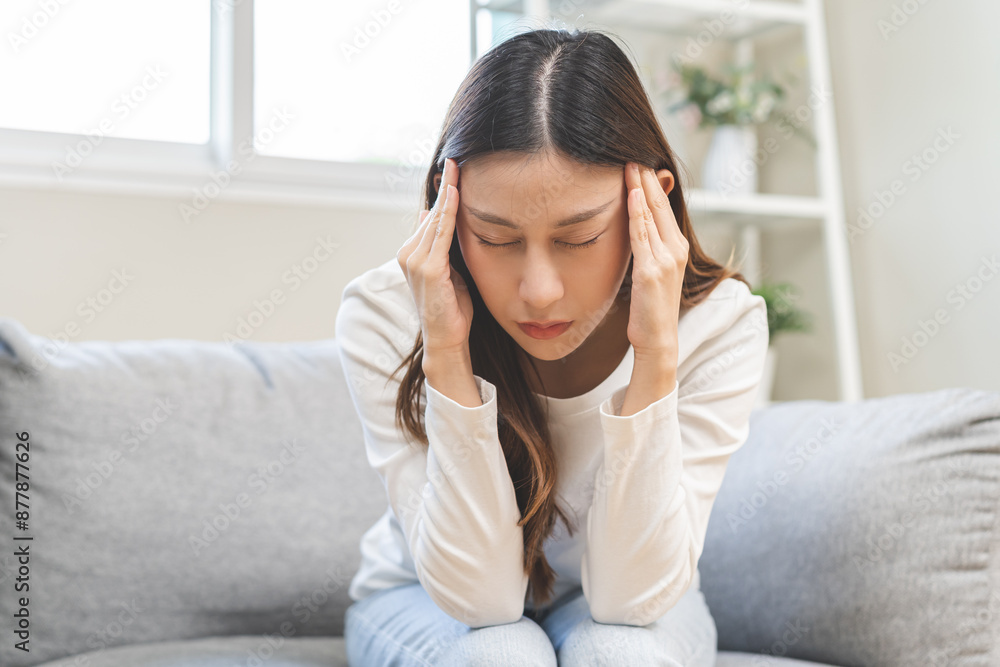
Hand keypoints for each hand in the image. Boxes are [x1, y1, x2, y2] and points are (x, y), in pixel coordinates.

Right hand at [396, 157, 473, 357]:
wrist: (447, 338)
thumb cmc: (452, 308)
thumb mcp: (448, 270)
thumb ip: (442, 245)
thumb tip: (435, 216)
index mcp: (412, 253)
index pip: (431, 216)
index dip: (443, 193)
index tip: (452, 169)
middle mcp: (409, 253)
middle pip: (432, 213)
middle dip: (445, 186)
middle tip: (456, 159)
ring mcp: (415, 260)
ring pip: (436, 219)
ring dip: (448, 193)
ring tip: (457, 168)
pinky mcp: (427, 268)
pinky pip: (440, 233)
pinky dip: (448, 212)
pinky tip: (456, 193)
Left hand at [623, 161, 687, 359]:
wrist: (658, 338)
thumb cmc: (651, 307)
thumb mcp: (652, 270)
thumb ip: (648, 245)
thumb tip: (636, 223)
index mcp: (676, 247)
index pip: (663, 206)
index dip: (652, 182)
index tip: (638, 160)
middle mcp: (675, 248)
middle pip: (660, 204)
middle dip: (647, 177)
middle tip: (632, 151)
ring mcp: (665, 259)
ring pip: (651, 214)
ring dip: (640, 187)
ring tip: (629, 164)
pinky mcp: (651, 271)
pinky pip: (642, 235)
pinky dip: (637, 213)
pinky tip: (632, 194)